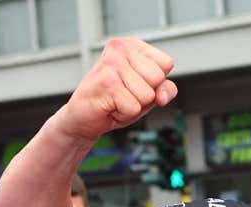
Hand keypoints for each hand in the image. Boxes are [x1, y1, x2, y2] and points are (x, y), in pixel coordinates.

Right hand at [54, 38, 177, 142]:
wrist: (84, 117)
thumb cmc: (118, 101)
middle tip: (124, 94)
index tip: (136, 84)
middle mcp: (120, 48)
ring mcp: (111, 64)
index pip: (166, 63)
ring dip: (134, 105)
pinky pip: (134, 107)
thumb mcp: (149, 94)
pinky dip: (124, 113)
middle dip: (146, 95)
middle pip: (158, 78)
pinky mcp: (106, 83)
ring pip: (147, 95)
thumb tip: (161, 96)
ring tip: (116, 100)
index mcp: (132, 45)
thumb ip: (165, 89)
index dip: (156, 82)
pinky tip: (109, 106)